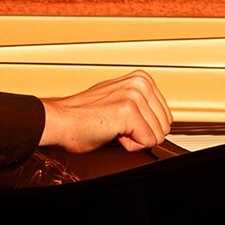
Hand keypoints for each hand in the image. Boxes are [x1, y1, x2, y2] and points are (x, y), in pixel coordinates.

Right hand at [39, 69, 170, 153]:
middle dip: (140, 133)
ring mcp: (135, 95)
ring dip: (134, 139)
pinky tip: (111, 133)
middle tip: (115, 125)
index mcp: (141, 79)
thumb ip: (140, 105)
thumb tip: (157, 121)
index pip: (165, 117)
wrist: (59, 122)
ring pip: (156, 135)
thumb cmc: (81, 118)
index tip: (120, 121)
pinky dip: (129, 145)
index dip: (142, 126)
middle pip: (164, 126)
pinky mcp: (129, 111)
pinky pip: (146, 142)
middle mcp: (140, 83)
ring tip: (112, 128)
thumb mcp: (117, 101)